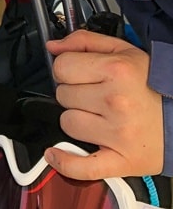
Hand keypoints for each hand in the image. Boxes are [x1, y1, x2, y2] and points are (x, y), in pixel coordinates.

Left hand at [45, 30, 163, 178]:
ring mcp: (117, 134)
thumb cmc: (154, 85)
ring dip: (77, 119)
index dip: (67, 69)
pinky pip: (81, 166)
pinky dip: (65, 162)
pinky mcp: (120, 161)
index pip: (62, 67)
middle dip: (74, 93)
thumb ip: (85, 42)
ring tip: (99, 116)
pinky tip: (55, 154)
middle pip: (62, 95)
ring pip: (67, 123)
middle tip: (95, 95)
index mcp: (116, 71)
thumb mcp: (124, 52)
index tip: (78, 73)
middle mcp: (116, 101)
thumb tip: (53, 47)